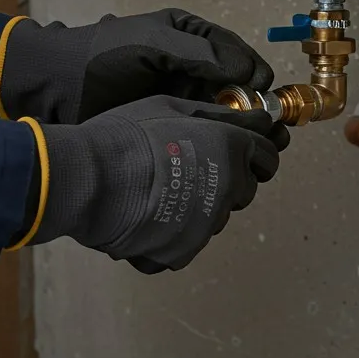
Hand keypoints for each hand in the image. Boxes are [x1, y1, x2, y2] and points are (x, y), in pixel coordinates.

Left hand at [0, 9, 274, 123]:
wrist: (53, 87)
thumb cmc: (100, 57)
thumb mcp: (152, 42)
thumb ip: (200, 53)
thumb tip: (247, 72)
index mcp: (189, 37)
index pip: (237, 54)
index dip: (256, 76)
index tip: (268, 99)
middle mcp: (189, 66)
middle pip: (236, 86)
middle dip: (256, 107)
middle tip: (274, 132)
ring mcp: (178, 96)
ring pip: (223, 112)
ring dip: (242, 129)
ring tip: (261, 149)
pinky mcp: (166, 123)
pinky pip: (201, 132)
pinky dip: (218, 143)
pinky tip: (229, 156)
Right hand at [35, 96, 288, 271]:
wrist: (91, 178)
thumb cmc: (127, 134)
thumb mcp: (172, 106)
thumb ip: (218, 115)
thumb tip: (256, 119)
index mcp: (232, 148)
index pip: (267, 158)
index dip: (254, 154)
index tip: (237, 153)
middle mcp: (229, 188)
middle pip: (244, 190)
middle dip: (227, 182)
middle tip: (188, 170)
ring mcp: (208, 224)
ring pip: (215, 218)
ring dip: (199, 208)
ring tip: (160, 193)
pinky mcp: (183, 251)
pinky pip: (186, 243)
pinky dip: (171, 234)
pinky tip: (146, 217)